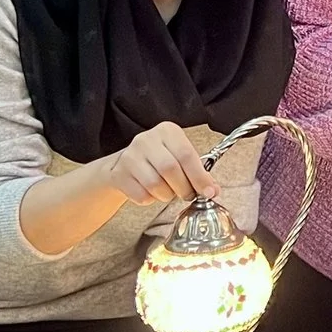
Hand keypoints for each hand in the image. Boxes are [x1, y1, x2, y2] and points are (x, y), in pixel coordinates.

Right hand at [101, 121, 220, 205]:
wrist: (124, 165)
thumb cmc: (159, 161)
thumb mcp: (179, 158)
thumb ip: (197, 172)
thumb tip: (213, 190)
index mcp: (167, 131)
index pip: (186, 154)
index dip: (199, 177)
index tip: (209, 192)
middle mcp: (147, 139)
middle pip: (170, 169)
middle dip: (183, 188)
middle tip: (188, 194)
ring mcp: (130, 156)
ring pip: (155, 184)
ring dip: (166, 195)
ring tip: (167, 191)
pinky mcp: (119, 174)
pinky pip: (141, 195)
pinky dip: (150, 200)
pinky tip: (150, 192)